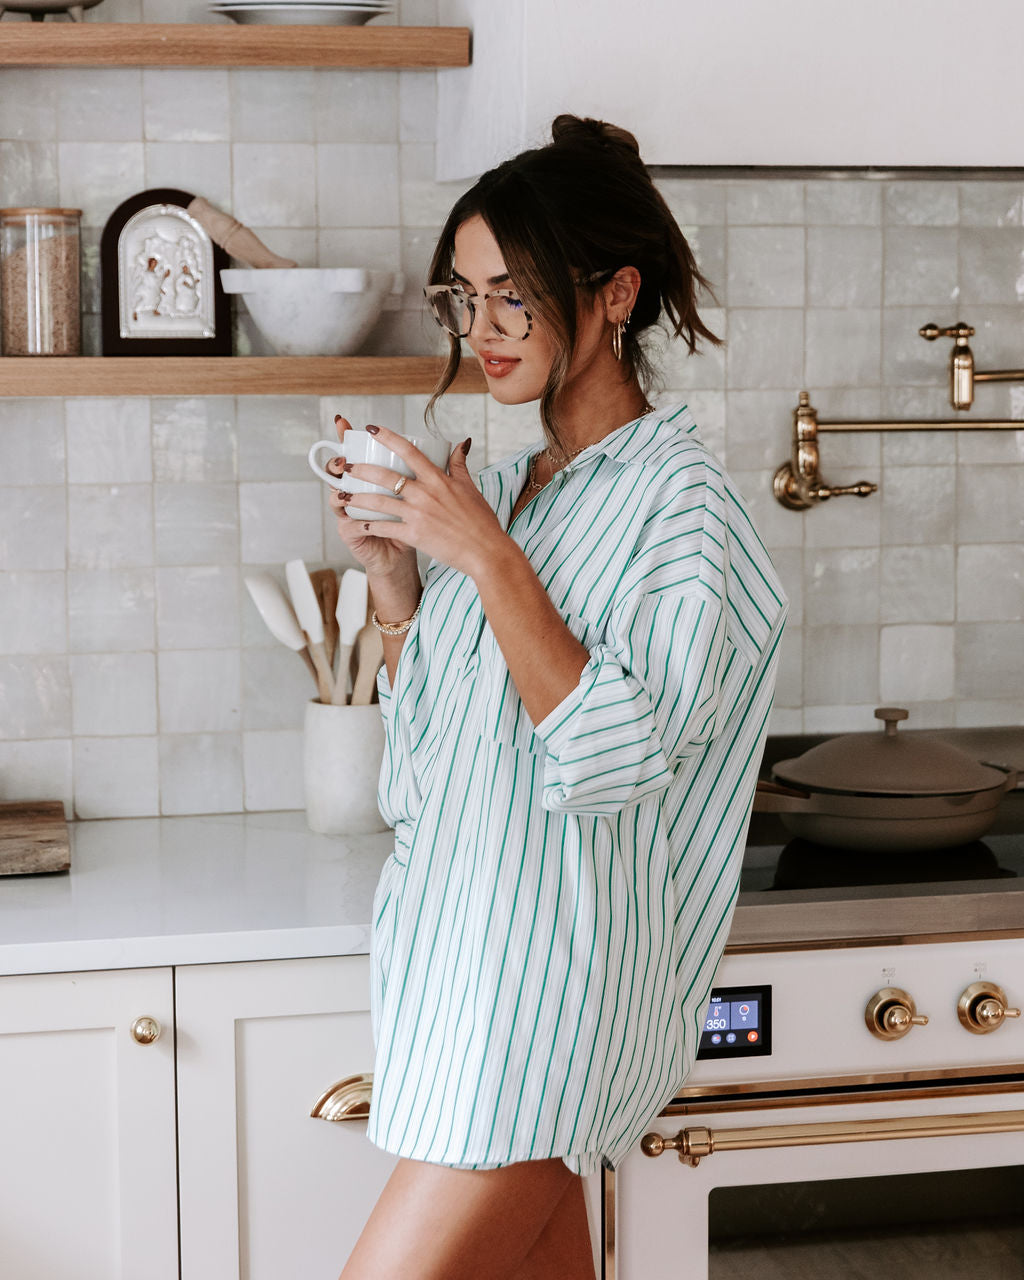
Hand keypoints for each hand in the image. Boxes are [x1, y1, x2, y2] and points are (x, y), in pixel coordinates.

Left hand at [335, 422, 507, 579]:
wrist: (486, 552)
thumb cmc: (481, 521)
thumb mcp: (470, 488)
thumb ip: (460, 465)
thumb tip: (461, 443)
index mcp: (439, 479)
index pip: (409, 451)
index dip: (387, 437)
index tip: (370, 429)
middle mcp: (425, 493)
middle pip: (385, 475)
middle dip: (361, 469)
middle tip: (346, 466)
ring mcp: (418, 514)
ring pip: (379, 501)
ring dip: (356, 498)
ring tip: (341, 496)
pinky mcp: (414, 535)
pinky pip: (385, 527)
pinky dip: (369, 525)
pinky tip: (358, 523)